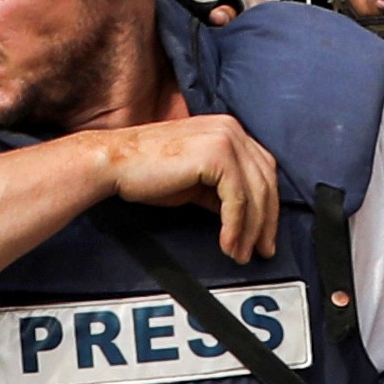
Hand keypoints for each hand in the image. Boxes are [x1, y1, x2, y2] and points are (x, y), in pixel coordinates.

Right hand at [94, 114, 282, 258]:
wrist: (115, 163)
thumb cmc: (149, 172)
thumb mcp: (197, 182)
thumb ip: (224, 191)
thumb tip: (246, 218)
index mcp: (228, 130)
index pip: (263, 170)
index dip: (268, 206)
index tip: (264, 235)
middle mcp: (231, 129)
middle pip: (266, 181)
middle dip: (266, 221)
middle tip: (262, 251)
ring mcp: (225, 139)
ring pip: (254, 193)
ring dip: (251, 230)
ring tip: (241, 254)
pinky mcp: (216, 156)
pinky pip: (237, 199)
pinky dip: (235, 226)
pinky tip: (228, 245)